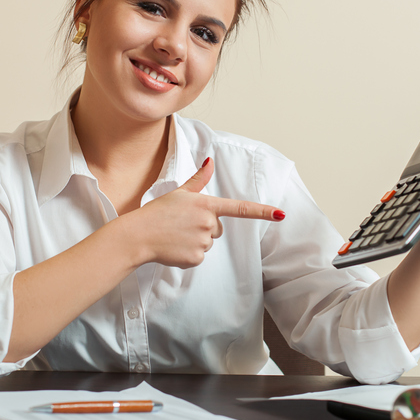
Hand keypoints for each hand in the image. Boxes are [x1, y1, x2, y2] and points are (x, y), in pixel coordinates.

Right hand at [130, 158, 283, 268]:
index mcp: (206, 205)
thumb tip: (210, 162)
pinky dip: (188, 255)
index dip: (262, 211)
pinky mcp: (196, 258)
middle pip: (218, 228)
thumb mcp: (179, 193)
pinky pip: (199, 257)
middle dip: (203, 227)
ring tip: (175, 235)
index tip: (280, 214)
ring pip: (208, 243)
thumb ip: (198, 180)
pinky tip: (174, 248)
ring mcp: (203, 241)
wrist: (138, 235)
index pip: (240, 208)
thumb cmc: (157, 212)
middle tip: (182, 225)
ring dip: (195, 241)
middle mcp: (208, 223)